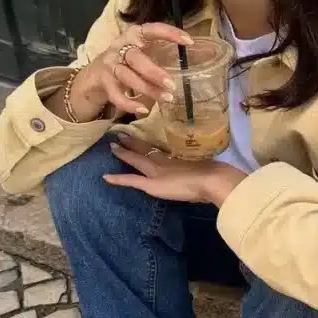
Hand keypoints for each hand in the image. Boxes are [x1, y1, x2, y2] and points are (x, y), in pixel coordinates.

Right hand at [72, 22, 192, 120]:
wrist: (96, 74)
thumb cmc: (130, 61)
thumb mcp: (147, 52)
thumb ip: (168, 53)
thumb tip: (206, 54)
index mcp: (134, 35)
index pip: (151, 29)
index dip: (169, 33)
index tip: (189, 41)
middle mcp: (120, 47)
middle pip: (135, 58)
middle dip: (154, 72)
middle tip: (173, 84)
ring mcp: (110, 65)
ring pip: (127, 77)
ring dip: (147, 89)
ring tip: (167, 98)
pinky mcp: (104, 83)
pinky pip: (116, 95)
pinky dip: (129, 104)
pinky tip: (144, 110)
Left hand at [105, 135, 246, 205]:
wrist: (211, 179)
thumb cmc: (213, 174)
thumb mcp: (206, 167)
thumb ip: (201, 165)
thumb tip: (204, 166)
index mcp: (175, 157)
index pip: (156, 148)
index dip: (146, 142)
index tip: (139, 134)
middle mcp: (163, 161)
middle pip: (144, 149)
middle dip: (132, 142)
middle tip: (120, 133)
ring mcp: (156, 171)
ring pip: (135, 159)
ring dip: (123, 152)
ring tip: (112, 145)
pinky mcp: (151, 184)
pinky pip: (131, 180)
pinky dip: (118, 179)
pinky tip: (105, 177)